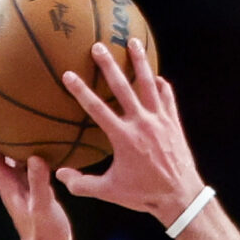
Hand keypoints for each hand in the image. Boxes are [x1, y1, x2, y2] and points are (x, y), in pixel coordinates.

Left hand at [0, 112, 71, 239]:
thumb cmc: (45, 235)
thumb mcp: (43, 208)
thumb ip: (39, 184)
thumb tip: (35, 158)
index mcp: (7, 185)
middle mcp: (9, 182)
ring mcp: (20, 185)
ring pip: (7, 155)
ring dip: (3, 136)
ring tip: (6, 113)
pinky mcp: (32, 187)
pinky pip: (24, 161)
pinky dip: (25, 147)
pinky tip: (35, 137)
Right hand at [54, 37, 200, 224]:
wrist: (179, 196)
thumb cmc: (143, 195)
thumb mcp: (109, 192)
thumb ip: (82, 184)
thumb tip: (60, 176)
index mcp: (123, 137)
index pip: (96, 108)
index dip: (81, 90)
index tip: (69, 74)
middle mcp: (141, 122)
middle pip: (122, 86)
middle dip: (108, 65)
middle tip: (98, 46)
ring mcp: (159, 119)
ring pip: (148, 82)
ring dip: (139, 61)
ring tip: (132, 42)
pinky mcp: (173, 122)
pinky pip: (166, 96)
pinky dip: (160, 85)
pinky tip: (156, 77)